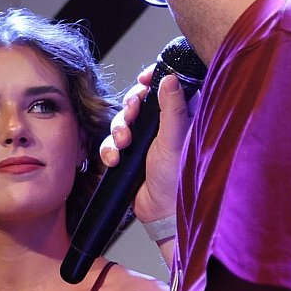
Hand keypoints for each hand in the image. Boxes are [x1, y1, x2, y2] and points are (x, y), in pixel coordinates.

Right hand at [99, 67, 193, 227]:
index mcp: (180, 116)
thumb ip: (172, 108)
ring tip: (124, 144)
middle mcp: (162, 125)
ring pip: (122, 120)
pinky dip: (110, 149)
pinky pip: (111, 142)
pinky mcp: (129, 154)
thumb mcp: (175, 138)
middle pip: (138, 100)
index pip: (165, 86)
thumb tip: (170, 78)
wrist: (163, 211)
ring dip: (118, 130)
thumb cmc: (178, 178)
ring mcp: (144, 139)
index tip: (143, 79)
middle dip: (129, 107)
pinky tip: (115, 159)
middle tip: (132, 116)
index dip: (152, 78)